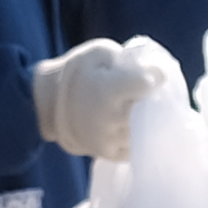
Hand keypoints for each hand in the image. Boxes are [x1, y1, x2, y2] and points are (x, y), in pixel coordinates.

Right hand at [31, 40, 177, 159]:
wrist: (48, 105)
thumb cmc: (79, 73)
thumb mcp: (100, 53)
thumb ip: (129, 60)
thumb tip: (158, 71)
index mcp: (108, 89)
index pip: (148, 84)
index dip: (157, 76)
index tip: (155, 73)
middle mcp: (111, 118)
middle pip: (152, 111)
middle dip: (156, 100)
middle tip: (151, 92)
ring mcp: (111, 140)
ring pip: (147, 132)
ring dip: (151, 120)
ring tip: (145, 108)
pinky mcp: (110, 154)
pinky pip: (137, 147)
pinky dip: (141, 136)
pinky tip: (135, 123)